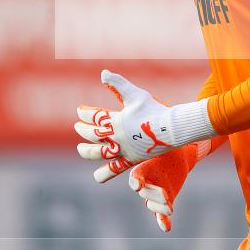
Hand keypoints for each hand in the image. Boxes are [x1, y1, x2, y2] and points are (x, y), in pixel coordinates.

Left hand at [75, 70, 214, 182]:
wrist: (172, 128)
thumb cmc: (154, 109)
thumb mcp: (135, 93)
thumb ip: (118, 82)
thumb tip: (103, 73)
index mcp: (117, 120)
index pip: (94, 117)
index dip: (84, 114)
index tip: (80, 111)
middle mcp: (117, 137)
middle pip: (93, 135)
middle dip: (83, 130)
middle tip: (78, 126)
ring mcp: (123, 150)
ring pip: (98, 153)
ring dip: (86, 152)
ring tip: (80, 149)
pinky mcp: (131, 160)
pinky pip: (115, 169)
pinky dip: (105, 174)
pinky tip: (98, 177)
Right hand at [128, 141, 207, 231]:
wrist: (178, 156)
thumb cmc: (168, 145)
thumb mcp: (166, 140)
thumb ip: (161, 136)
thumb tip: (166, 118)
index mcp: (143, 168)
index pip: (135, 177)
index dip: (136, 181)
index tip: (138, 185)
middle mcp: (145, 183)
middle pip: (145, 193)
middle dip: (154, 196)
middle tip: (166, 198)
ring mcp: (154, 194)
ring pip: (152, 205)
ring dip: (159, 209)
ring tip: (170, 209)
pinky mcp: (164, 201)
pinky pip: (160, 214)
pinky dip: (162, 222)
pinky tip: (166, 228)